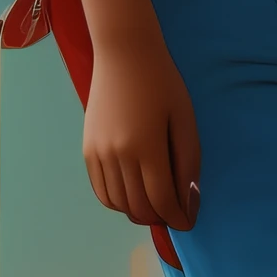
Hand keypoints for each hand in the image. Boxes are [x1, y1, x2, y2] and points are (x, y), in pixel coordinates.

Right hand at [80, 25, 200, 231]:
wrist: (123, 54)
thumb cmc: (162, 82)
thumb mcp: (184, 120)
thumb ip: (188, 164)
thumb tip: (188, 202)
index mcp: (146, 146)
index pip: (161, 200)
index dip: (178, 217)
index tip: (188, 222)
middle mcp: (118, 155)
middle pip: (139, 206)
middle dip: (160, 216)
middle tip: (175, 211)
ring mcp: (98, 153)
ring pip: (118, 203)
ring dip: (138, 211)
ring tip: (155, 203)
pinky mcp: (87, 149)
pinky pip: (101, 191)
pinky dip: (117, 201)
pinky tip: (132, 194)